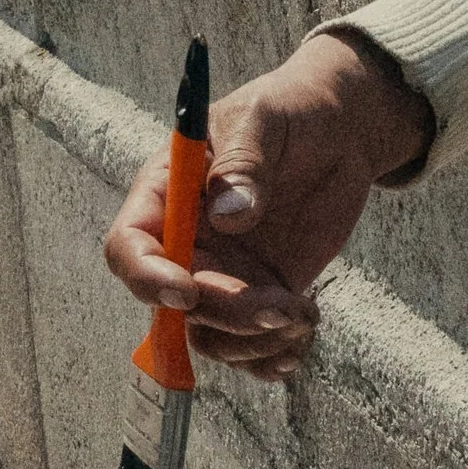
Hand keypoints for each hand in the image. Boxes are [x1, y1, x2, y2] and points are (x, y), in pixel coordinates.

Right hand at [102, 32, 432, 380]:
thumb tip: (230, 214)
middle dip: (225, 315)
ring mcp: (224, 275)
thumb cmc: (289, 112)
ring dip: (253, 343)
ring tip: (304, 314)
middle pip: (176, 306)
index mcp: (166, 196)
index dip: (147, 277)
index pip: (130, 248)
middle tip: (281, 305)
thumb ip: (244, 162)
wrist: (337, 130)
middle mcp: (186, 244)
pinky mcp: (263, 294)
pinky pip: (252, 345)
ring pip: (212, 337)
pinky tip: (303, 336)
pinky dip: (274, 356)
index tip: (187, 291)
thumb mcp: (264, 119)